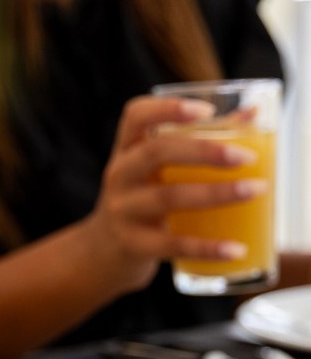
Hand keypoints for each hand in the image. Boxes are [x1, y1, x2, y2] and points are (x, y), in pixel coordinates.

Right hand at [85, 95, 263, 291]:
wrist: (104, 249)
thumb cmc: (143, 198)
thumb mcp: (158, 169)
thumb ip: (199, 141)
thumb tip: (253, 115)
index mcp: (126, 149)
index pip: (135, 116)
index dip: (168, 108)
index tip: (207, 110)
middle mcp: (119, 175)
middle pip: (155, 153)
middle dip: (204, 151)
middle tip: (246, 157)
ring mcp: (122, 210)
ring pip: (167, 198)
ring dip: (216, 193)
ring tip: (254, 190)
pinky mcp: (132, 244)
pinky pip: (172, 244)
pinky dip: (207, 247)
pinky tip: (235, 249)